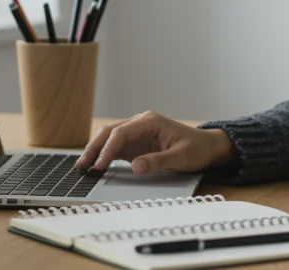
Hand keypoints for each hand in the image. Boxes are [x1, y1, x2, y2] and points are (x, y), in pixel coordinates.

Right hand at [74, 110, 237, 174]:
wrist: (206, 147)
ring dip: (96, 151)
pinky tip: (96, 165)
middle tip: (82, 165)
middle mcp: (140, 124)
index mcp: (150, 121)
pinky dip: (105, 156)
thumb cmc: (196, 148)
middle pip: (110, 132)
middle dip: (95, 147)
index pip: (122, 132)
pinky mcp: (136, 144)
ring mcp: (137, 133)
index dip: (108, 148)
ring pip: (110, 138)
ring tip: (83, 166)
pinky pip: (116, 148)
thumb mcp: (180, 157)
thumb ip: (158, 161)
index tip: (100, 164)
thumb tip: (135, 166)